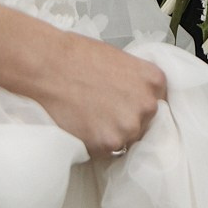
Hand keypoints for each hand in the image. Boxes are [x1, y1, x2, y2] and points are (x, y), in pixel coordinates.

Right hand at [26, 31, 166, 159]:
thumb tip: (136, 98)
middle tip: (104, 110)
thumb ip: (135, 82)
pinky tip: (82, 124)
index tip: (128, 106)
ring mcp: (129, 127)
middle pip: (145, 124)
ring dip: (112, 134)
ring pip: (126, 139)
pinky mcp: (107, 144)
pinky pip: (107, 151)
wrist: (48, 66)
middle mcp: (148, 105)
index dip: (140, 105)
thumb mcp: (119, 60)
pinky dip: (95, 143)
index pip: (159, 103)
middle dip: (127, 120)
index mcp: (154, 81)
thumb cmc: (77, 57)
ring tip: (90, 116)